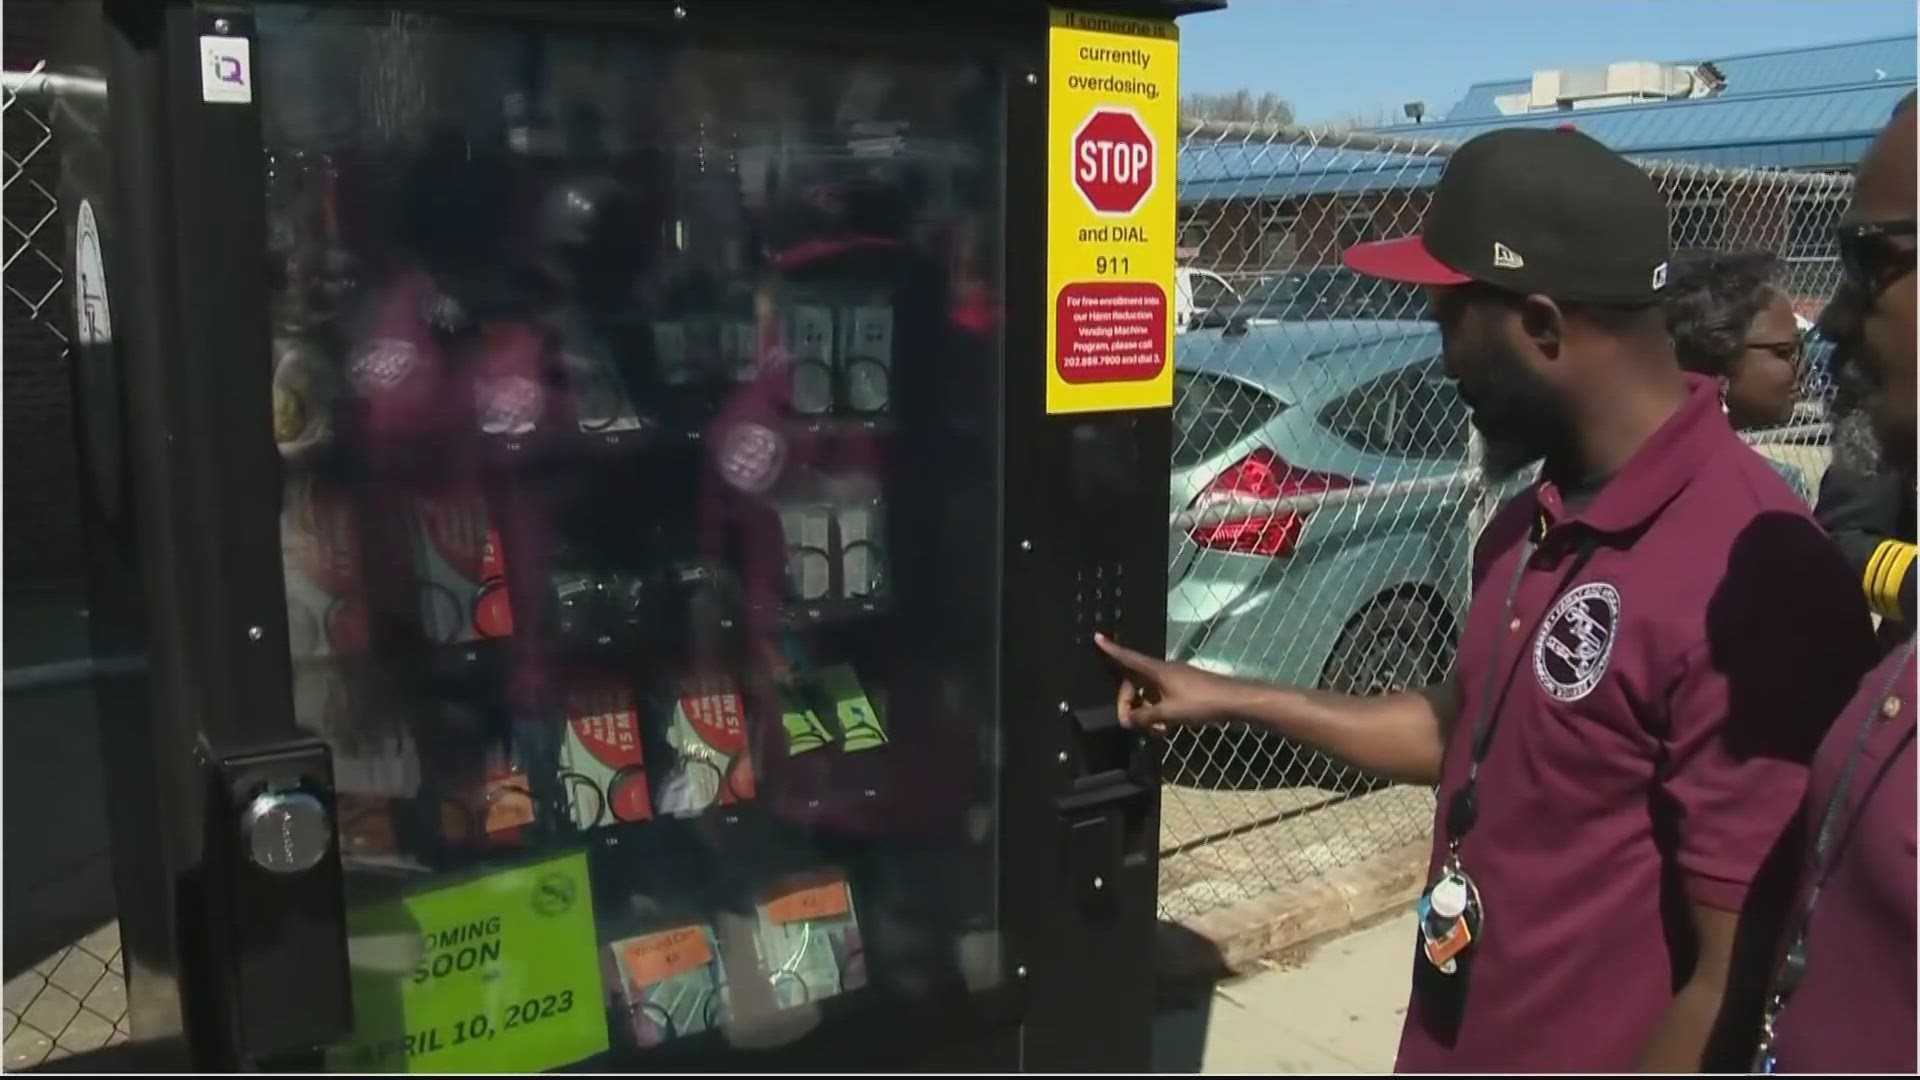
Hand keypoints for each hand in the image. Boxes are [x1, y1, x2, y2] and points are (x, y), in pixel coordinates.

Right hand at [1094, 633, 1242, 735]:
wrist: (1234, 701)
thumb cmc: (1200, 702)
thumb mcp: (1169, 713)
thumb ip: (1145, 716)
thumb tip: (1127, 720)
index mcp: (1157, 670)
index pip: (1128, 658)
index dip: (1111, 649)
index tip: (1097, 637)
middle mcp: (1163, 670)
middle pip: (1135, 683)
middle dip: (1129, 703)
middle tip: (1130, 724)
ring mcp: (1175, 679)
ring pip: (1149, 693)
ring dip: (1146, 712)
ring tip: (1155, 731)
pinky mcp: (1184, 688)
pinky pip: (1162, 697)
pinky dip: (1159, 712)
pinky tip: (1166, 728)